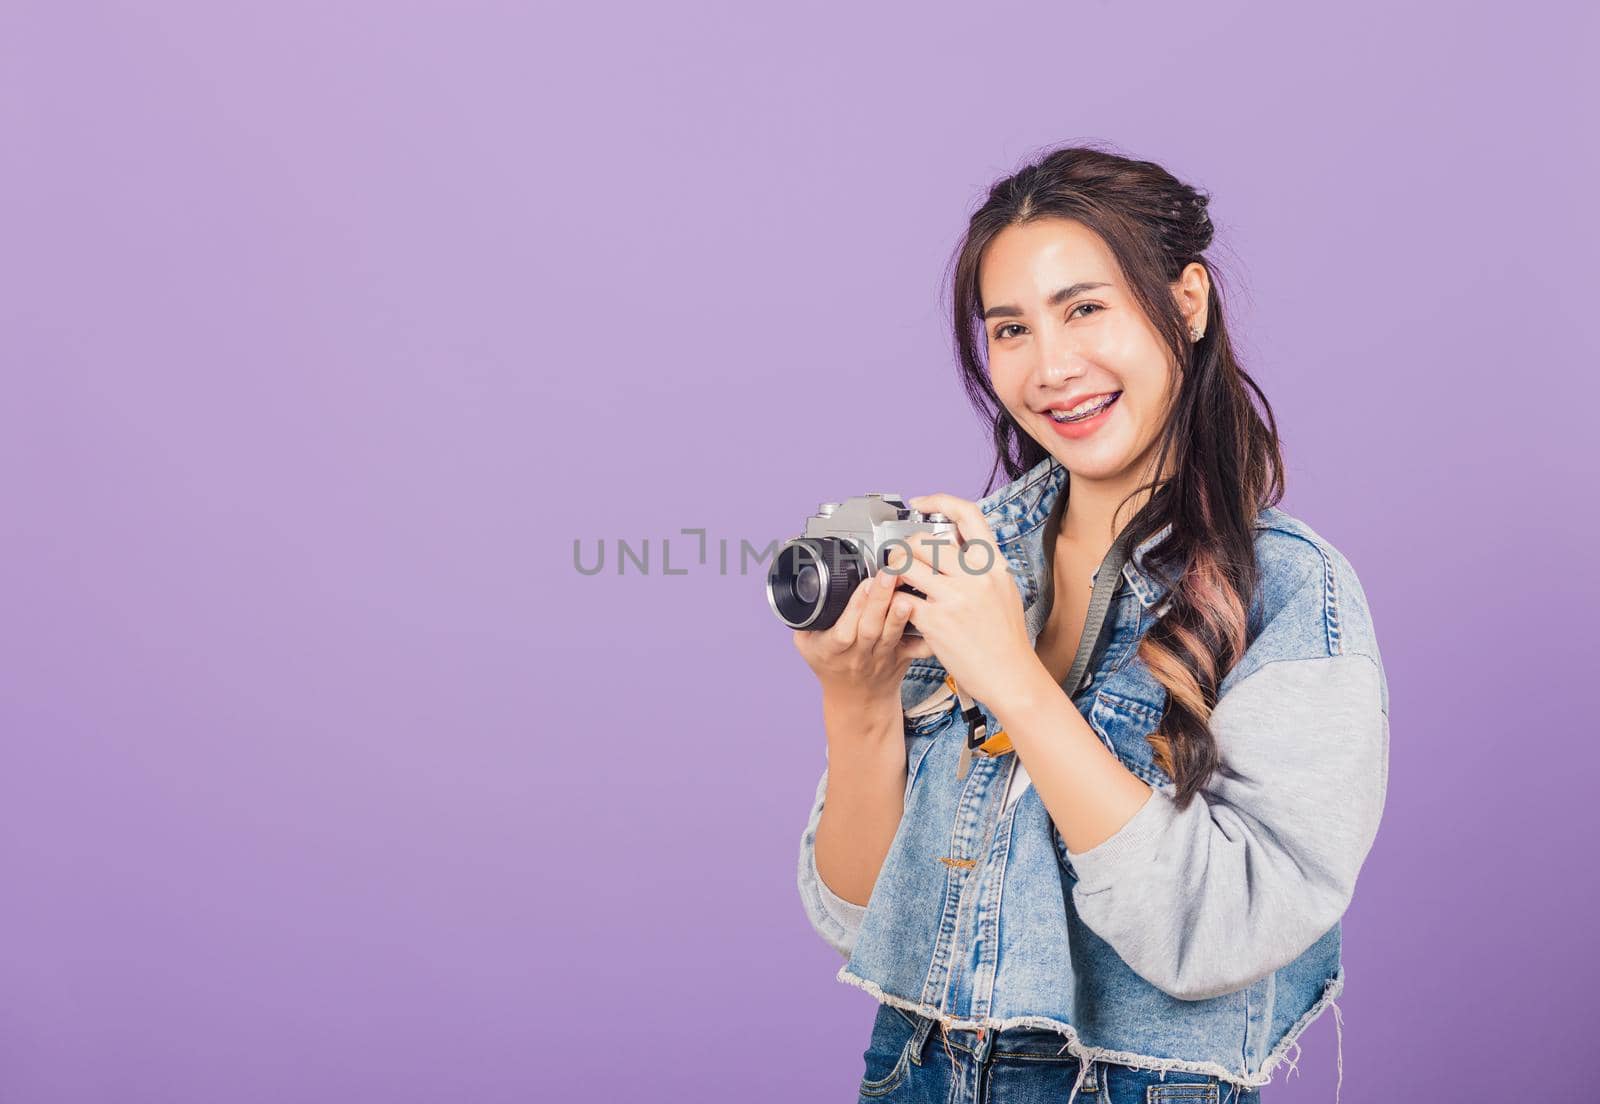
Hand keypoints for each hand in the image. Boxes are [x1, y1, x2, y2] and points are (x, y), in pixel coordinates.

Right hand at [791, 565, 934, 707]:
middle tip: (888, 575)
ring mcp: (882, 658)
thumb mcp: (807, 644)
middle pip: (869, 629)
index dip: (853, 608)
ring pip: (891, 636)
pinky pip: (916, 649)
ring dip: (899, 616)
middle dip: (879, 601)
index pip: (842, 631)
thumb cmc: (831, 665)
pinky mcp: (902, 657)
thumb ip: (806, 618)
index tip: (864, 582)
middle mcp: (858, 655)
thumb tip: (808, 584)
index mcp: (831, 650)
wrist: (857, 700)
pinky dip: (926, 636)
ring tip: (906, 595)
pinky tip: (931, 618)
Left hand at [891, 493, 1041, 708]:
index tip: (921, 503)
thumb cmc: (1006, 638)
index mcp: (993, 564)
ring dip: (892, 572)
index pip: (968, 515)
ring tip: (895, 582)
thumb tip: (957, 544)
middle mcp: (975, 576)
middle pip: (924, 540)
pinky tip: (898, 610)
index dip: (940, 501)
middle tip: (901, 559)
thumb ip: (981, 567)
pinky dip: (893, 602)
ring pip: (906, 564)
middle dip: (905, 548)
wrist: (1012, 676)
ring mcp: (955, 597)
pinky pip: (900, 599)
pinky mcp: (936, 621)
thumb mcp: (1003, 590)